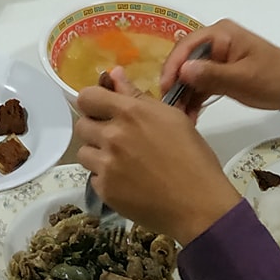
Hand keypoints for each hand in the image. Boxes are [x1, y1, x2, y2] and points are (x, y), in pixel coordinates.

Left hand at [74, 74, 239, 244]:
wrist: (198, 204)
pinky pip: (93, 177)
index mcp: (130, 112)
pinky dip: (105, 179)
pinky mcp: (105, 190)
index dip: (92, 102)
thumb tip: (114, 75)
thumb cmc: (193, 158)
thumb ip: (137, 96)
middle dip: (95, 129)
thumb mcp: (172, 118)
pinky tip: (126, 182)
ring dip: (97, 155)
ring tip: (121, 162)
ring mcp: (106, 165)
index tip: (102, 110)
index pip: (87, 97)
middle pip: (81, 125)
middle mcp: (112, 136)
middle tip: (115, 138)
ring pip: (83, 152)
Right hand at [157, 18, 279, 114]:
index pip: (187, 46)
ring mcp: (216, 59)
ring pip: (190, 76)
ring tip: (178, 118)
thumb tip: (183, 71)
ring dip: (183, 95)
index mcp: (220, 35)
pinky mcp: (219, 74)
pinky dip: (194, 100)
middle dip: (175, 84)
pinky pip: (200, 86)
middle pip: (185, 61)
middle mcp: (214, 43)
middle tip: (169, 109)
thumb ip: (213, 74)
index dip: (173, 66)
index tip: (164, 88)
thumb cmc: (275, 77)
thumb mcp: (244, 77)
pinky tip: (189, 117)